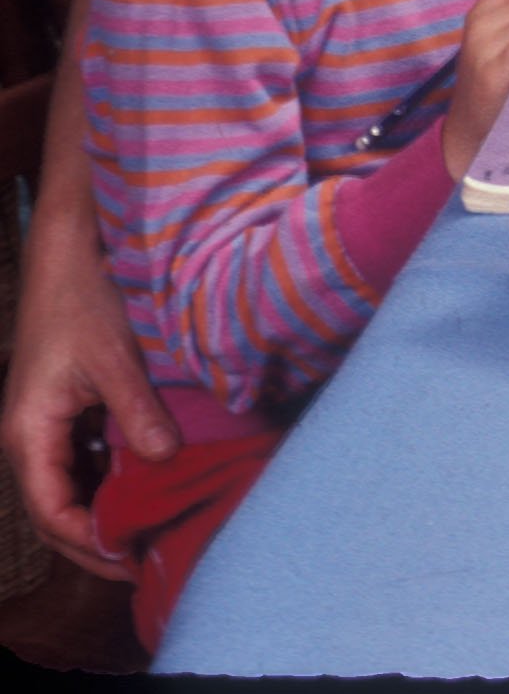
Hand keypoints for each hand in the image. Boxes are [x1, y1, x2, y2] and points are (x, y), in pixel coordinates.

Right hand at [6, 197, 166, 577]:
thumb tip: (166, 460)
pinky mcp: (65, 412)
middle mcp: (30, 438)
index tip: (131, 560)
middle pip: (57, 511)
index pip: (52, 511)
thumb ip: (136, 412)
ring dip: (104, 513)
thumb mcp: (115, 358)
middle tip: (144, 564)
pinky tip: (146, 489)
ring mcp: (46, 427)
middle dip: (95, 542)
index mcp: (29, 433)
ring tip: (150, 535)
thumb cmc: (85, 301)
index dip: (89, 543)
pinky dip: (109, 481)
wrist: (69, 256)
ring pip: (71, 488)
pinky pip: (82, 462)